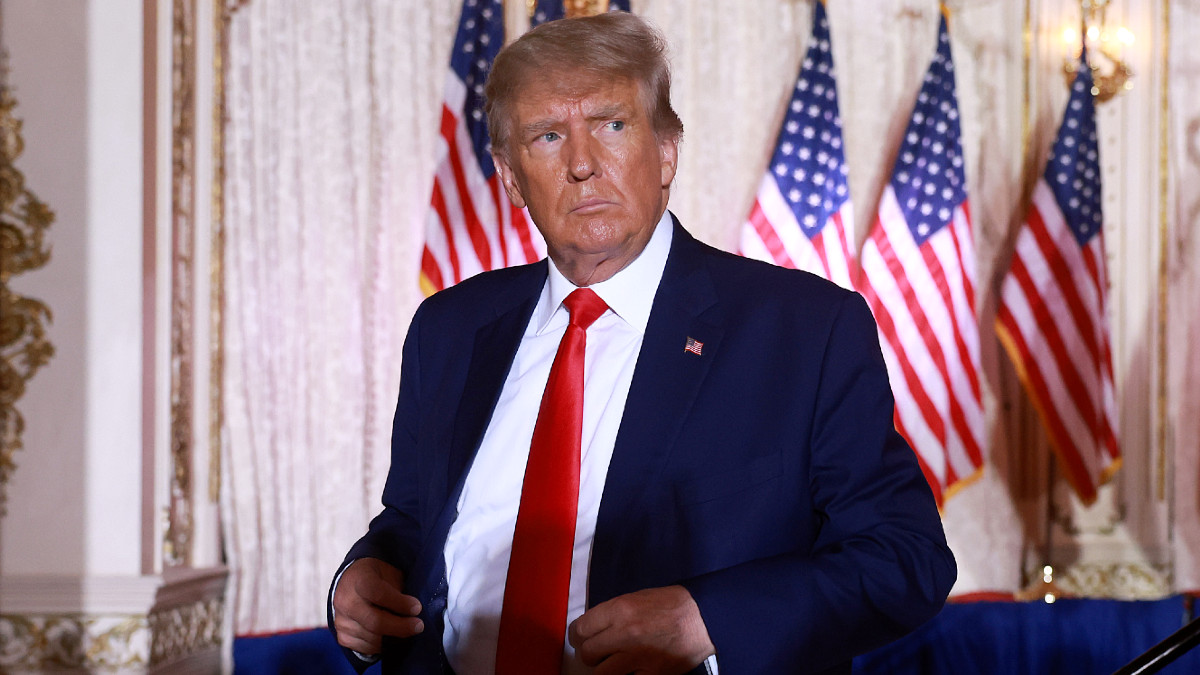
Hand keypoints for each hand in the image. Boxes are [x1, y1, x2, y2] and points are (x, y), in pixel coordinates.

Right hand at [332, 557, 423, 655]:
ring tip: (407, 630)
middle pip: (375, 622)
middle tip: (418, 626)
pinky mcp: (342, 636)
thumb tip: (414, 611)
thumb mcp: (388, 573)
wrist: (351, 583)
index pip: (378, 594)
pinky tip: (391, 637)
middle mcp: (345, 601)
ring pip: (372, 638)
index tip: (417, 608)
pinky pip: (365, 648)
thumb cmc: (375, 577)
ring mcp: (341, 620)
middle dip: (400, 627)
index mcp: (358, 580)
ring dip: (394, 638)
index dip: (400, 603)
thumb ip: (398, 590)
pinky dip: (382, 646)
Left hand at [568, 585, 714, 674]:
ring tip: (611, 663)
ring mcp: (636, 656)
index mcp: (619, 609)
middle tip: (596, 653)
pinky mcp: (650, 674)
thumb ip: (613, 614)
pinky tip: (631, 669)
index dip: (577, 636)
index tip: (581, 639)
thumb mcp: (637, 598)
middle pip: (586, 653)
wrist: (704, 618)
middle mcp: (623, 633)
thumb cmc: (671, 604)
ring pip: (600, 673)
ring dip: (603, 669)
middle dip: (589, 654)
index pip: (580, 629)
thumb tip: (595, 628)